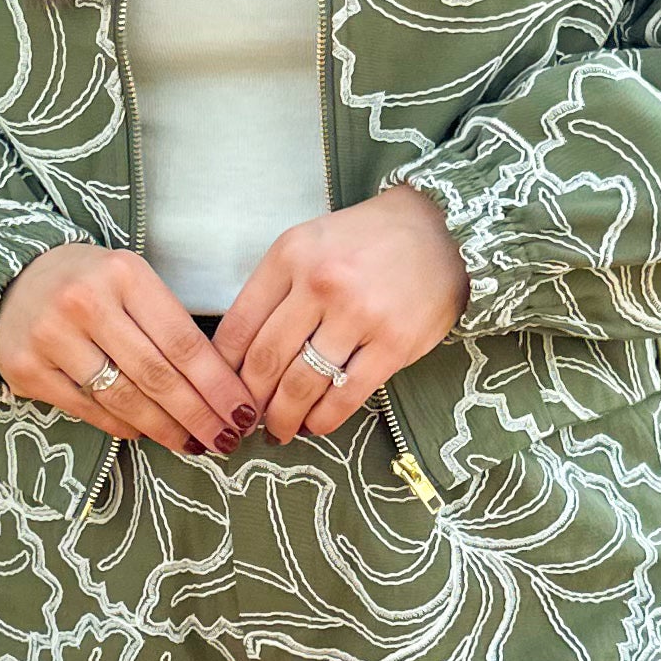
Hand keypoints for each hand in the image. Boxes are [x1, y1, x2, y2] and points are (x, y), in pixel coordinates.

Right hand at [0, 246, 255, 456]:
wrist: (13, 278)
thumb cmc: (91, 283)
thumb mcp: (132, 282)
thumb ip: (169, 324)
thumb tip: (220, 388)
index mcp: (123, 274)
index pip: (183, 341)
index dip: (218, 384)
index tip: (243, 411)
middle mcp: (84, 303)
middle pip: (156, 375)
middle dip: (198, 415)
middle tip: (226, 439)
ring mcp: (50, 337)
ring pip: (123, 398)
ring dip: (165, 428)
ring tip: (193, 443)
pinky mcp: (26, 368)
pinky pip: (88, 410)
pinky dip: (124, 426)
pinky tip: (147, 432)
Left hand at [215, 183, 468, 442]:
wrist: (441, 229)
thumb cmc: (367, 241)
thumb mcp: (309, 244)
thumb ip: (276, 289)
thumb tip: (241, 356)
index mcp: (290, 256)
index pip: (238, 326)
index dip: (223, 370)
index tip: (219, 392)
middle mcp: (320, 283)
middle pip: (266, 361)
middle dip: (249, 401)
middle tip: (244, 421)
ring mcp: (358, 315)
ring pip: (302, 384)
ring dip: (283, 418)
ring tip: (278, 430)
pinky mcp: (394, 344)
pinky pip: (347, 395)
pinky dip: (324, 418)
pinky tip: (315, 425)